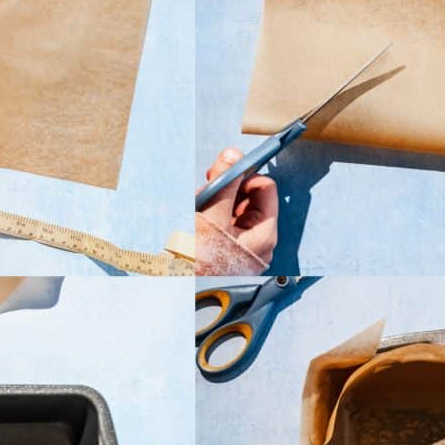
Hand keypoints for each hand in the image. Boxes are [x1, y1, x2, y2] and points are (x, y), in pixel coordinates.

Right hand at [198, 148, 278, 263]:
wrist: (178, 289)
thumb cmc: (198, 260)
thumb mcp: (211, 215)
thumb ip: (224, 183)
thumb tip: (233, 155)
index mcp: (264, 234)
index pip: (265, 189)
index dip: (246, 177)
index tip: (225, 174)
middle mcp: (258, 240)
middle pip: (249, 197)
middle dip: (227, 188)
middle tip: (208, 186)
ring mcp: (243, 245)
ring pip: (234, 208)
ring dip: (216, 200)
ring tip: (198, 207)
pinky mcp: (229, 249)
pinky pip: (224, 222)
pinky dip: (211, 214)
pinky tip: (197, 219)